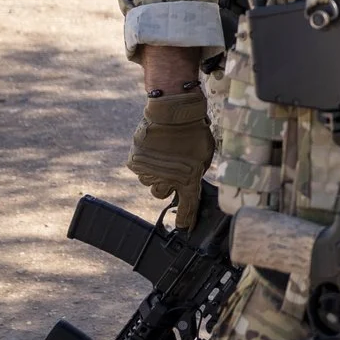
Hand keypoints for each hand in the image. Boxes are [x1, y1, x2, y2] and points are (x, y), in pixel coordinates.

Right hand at [127, 89, 212, 227]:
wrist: (173, 112)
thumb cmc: (194, 130)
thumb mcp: (204, 153)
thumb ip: (197, 171)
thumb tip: (192, 179)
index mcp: (188, 180)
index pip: (187, 206)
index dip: (186, 219)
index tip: (185, 228)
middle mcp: (166, 180)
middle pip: (162, 193)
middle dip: (167, 183)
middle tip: (171, 166)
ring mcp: (148, 172)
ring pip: (149, 181)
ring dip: (155, 172)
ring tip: (163, 152)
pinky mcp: (135, 162)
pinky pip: (139, 169)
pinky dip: (145, 162)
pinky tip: (153, 148)